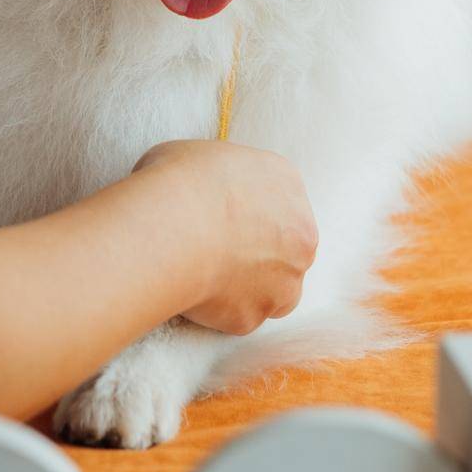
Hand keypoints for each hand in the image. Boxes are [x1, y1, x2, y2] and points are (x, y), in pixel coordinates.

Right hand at [130, 139, 317, 335]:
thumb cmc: (179, 181)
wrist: (172, 226)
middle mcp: (300, 234)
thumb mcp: (199, 155)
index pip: (279, 199)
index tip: (224, 217)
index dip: (250, 211)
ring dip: (247, 288)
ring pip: (273, 292)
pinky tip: (192, 293)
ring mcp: (283, 281)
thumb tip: (194, 190)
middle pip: (287, 249)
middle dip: (258, 253)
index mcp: (286, 181)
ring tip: (206, 276)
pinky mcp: (254, 316)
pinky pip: (238, 316)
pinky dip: (219, 310)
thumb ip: (213, 178)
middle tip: (217, 250)